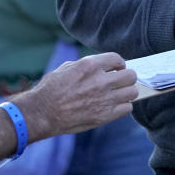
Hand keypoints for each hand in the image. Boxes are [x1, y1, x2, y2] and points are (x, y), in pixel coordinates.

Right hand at [16, 52, 138, 140]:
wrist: (41, 113)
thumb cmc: (51, 90)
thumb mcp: (67, 68)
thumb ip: (87, 66)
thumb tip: (102, 66)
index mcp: (90, 65)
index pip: (117, 59)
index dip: (119, 63)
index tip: (117, 68)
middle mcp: (100, 81)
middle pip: (130, 75)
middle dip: (126, 78)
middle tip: (119, 82)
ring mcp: (104, 99)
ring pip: (132, 92)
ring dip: (127, 92)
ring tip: (118, 95)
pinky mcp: (104, 116)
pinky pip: (127, 108)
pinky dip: (123, 107)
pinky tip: (114, 106)